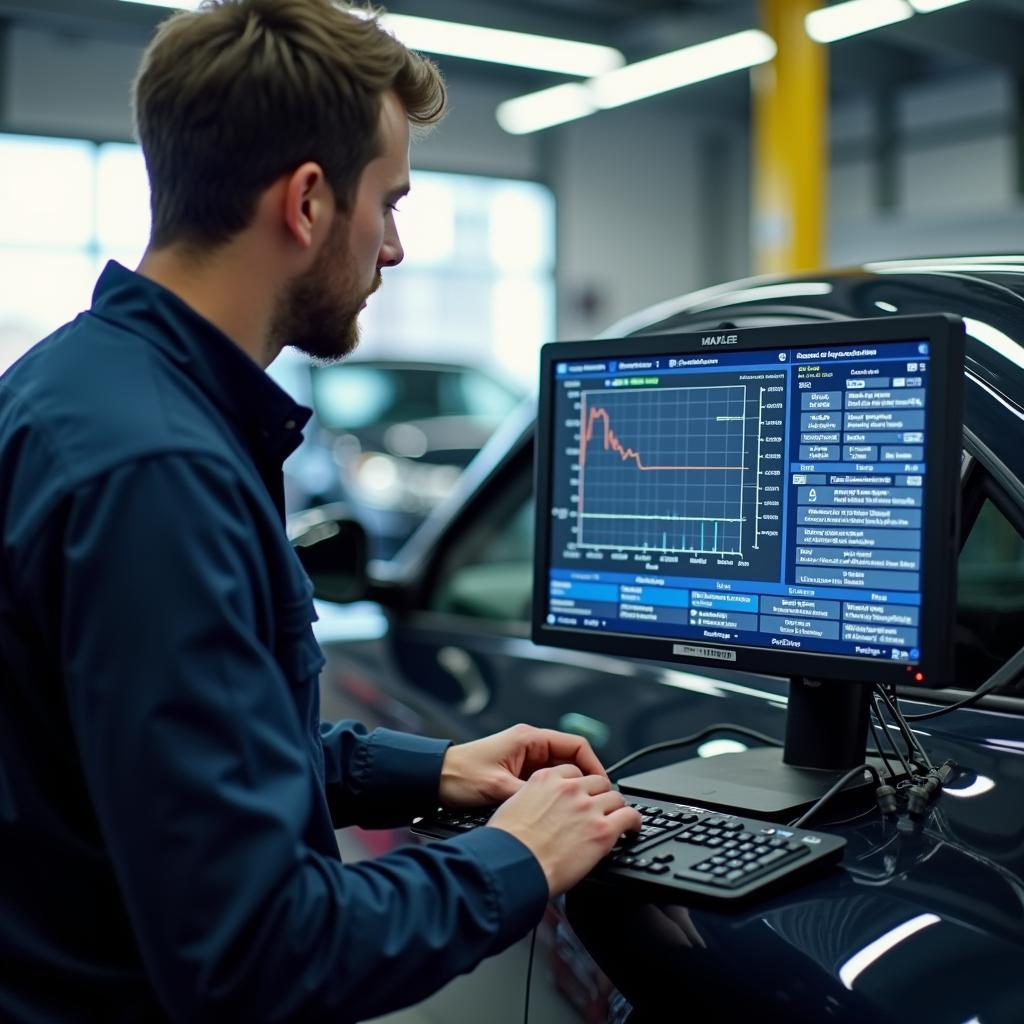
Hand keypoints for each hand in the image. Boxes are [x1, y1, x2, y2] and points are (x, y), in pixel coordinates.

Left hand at [438, 723, 607, 807]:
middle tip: (596, 803)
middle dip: (585, 781)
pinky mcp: (516, 773)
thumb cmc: (460, 776)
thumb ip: (530, 794)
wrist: (433, 779)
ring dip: (569, 789)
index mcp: (529, 739)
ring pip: (559, 773)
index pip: (575, 746)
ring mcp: (523, 759)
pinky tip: (557, 812)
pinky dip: (554, 795)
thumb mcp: (498, 787)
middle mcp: (529, 745)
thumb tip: (557, 807)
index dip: (594, 766)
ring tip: (580, 811)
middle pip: (570, 760)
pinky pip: (545, 782)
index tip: (603, 787)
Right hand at [487, 764, 641, 895]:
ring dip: (616, 809)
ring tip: (618, 820)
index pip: (574, 772)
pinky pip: (630, 817)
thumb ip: (531, 799)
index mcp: (546, 779)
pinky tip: (632, 829)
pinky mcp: (602, 830)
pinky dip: (634, 822)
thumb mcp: (512, 807)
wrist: (514, 866)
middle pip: (598, 782)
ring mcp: (588, 808)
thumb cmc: (506, 845)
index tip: (584, 795)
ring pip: (616, 798)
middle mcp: (569, 789)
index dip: (581, 785)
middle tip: (601, 810)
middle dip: (600, 795)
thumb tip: (536, 809)